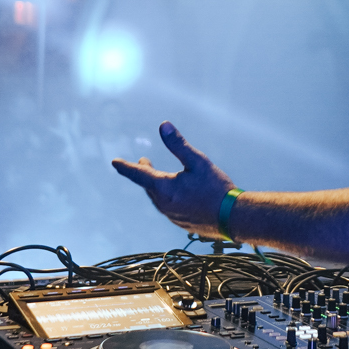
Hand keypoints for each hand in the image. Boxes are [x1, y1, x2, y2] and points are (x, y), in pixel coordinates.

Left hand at [112, 123, 235, 235]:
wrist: (233, 218)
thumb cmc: (216, 188)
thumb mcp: (198, 162)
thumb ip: (179, 144)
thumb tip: (163, 125)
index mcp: (164, 188)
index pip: (139, 174)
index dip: (126, 167)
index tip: (115, 162)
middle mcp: (164, 204)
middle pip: (148, 186)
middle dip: (143, 173)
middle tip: (143, 162)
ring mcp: (171, 216)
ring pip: (158, 197)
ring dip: (155, 185)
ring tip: (158, 177)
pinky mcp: (180, 223)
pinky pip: (167, 207)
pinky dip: (166, 197)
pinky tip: (176, 195)